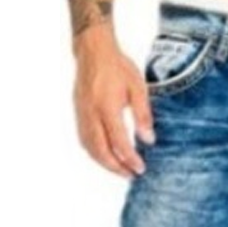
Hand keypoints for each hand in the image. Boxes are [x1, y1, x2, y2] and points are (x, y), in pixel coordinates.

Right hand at [73, 29, 154, 177]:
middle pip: (101, 151)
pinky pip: (84, 140)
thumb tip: (148, 140)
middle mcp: (91, 114)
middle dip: (116, 167)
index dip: (130, 159)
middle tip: (131, 175)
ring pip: (90, 148)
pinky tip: (106, 157)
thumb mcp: (139, 88)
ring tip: (121, 170)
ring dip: (105, 163)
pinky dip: (95, 153)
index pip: (119, 142)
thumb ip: (143, 115)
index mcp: (107, 107)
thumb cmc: (118, 67)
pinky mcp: (78, 114)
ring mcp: (82, 114)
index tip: (140, 168)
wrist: (93, 51)